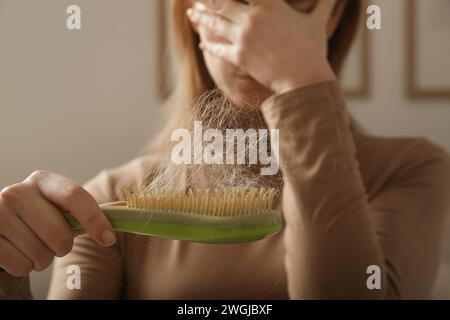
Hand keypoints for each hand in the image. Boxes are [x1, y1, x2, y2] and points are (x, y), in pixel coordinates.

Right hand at [0, 171, 115, 276]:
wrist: (0, 228)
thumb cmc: (38, 219)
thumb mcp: (61, 211)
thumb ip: (90, 211)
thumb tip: (127, 210)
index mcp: (43, 181)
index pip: (75, 196)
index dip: (95, 219)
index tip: (109, 239)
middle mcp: (18, 191)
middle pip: (60, 233)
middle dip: (63, 246)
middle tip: (53, 242)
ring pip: (40, 254)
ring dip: (42, 259)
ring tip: (32, 246)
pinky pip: (20, 265)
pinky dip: (24, 267)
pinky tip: (17, 252)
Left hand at [187, 0, 337, 94]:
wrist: (303, 80)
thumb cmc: (312, 50)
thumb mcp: (318, 22)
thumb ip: (324, 3)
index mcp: (271, 4)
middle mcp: (253, 17)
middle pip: (223, 2)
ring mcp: (244, 37)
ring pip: (216, 22)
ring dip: (201, 16)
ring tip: (192, 12)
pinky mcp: (239, 57)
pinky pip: (219, 48)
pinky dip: (209, 44)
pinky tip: (202, 41)